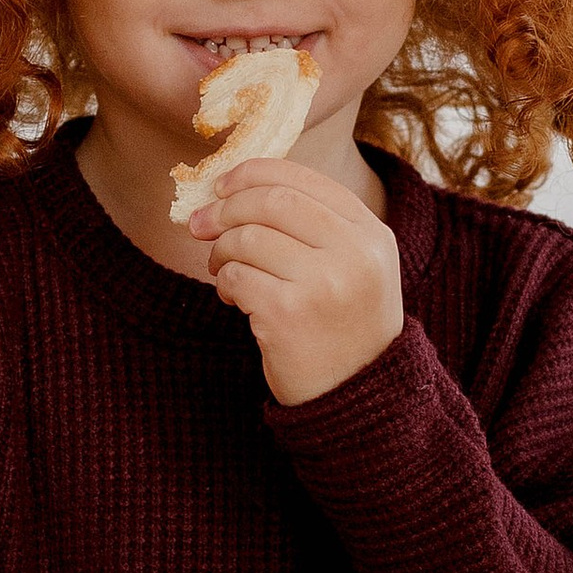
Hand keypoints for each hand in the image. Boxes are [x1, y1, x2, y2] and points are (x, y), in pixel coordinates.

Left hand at [191, 157, 403, 403]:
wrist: (359, 399)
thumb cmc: (344, 325)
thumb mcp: (354, 267)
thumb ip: (315, 224)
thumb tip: (233, 188)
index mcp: (372, 234)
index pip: (304, 179)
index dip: (254, 174)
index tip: (222, 185)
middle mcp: (354, 254)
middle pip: (272, 201)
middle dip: (226, 208)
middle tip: (200, 224)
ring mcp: (323, 284)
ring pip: (248, 238)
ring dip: (222, 251)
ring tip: (223, 271)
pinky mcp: (288, 315)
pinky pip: (236, 277)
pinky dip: (225, 284)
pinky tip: (234, 298)